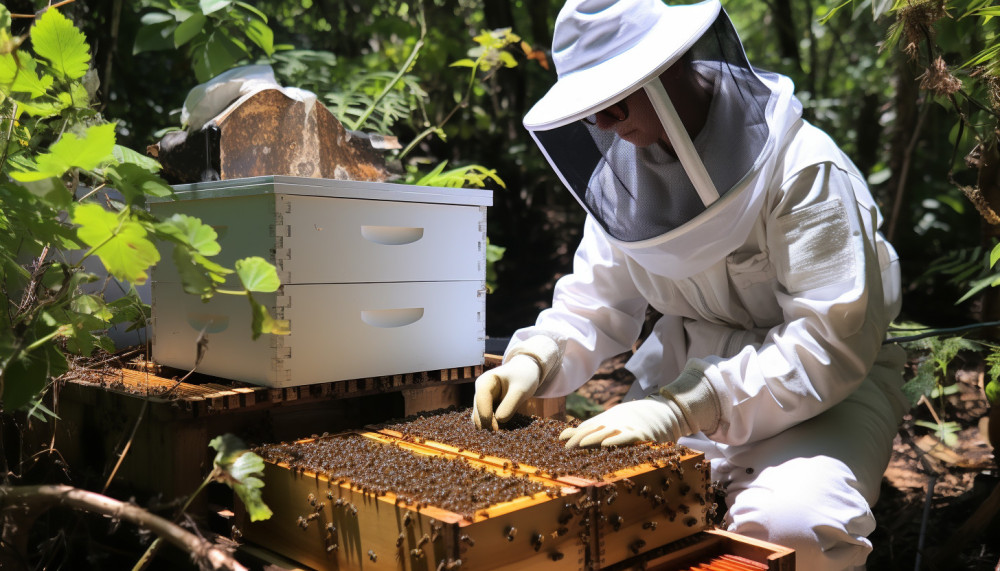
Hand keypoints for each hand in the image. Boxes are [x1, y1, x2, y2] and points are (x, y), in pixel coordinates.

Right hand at [472, 355, 540, 429]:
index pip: (481, 400)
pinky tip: (500, 433)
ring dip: (488, 427)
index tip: (496, 429)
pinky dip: (491, 426)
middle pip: (478, 411)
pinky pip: (485, 419)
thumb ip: (510, 404)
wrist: (525, 372)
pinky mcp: (487, 408)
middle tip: (499, 435)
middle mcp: (480, 391)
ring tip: (500, 436)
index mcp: (485, 382)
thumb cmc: (523, 377)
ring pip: (479, 418)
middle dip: (487, 423)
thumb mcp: (521, 390)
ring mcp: (482, 400)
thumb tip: (499, 421)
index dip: (486, 415)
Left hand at [559, 395, 684, 446]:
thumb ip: (584, 431)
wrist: (658, 413)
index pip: (586, 429)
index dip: (573, 435)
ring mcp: (626, 429)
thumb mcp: (604, 424)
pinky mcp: (640, 435)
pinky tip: (607, 445)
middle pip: (594, 431)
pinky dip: (617, 440)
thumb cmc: (625, 423)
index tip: (560, 441)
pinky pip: (627, 438)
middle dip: (580, 439)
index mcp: (604, 423)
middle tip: (566, 448)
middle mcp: (613, 425)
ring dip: (594, 439)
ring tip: (581, 444)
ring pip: (608, 433)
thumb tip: (562, 435)